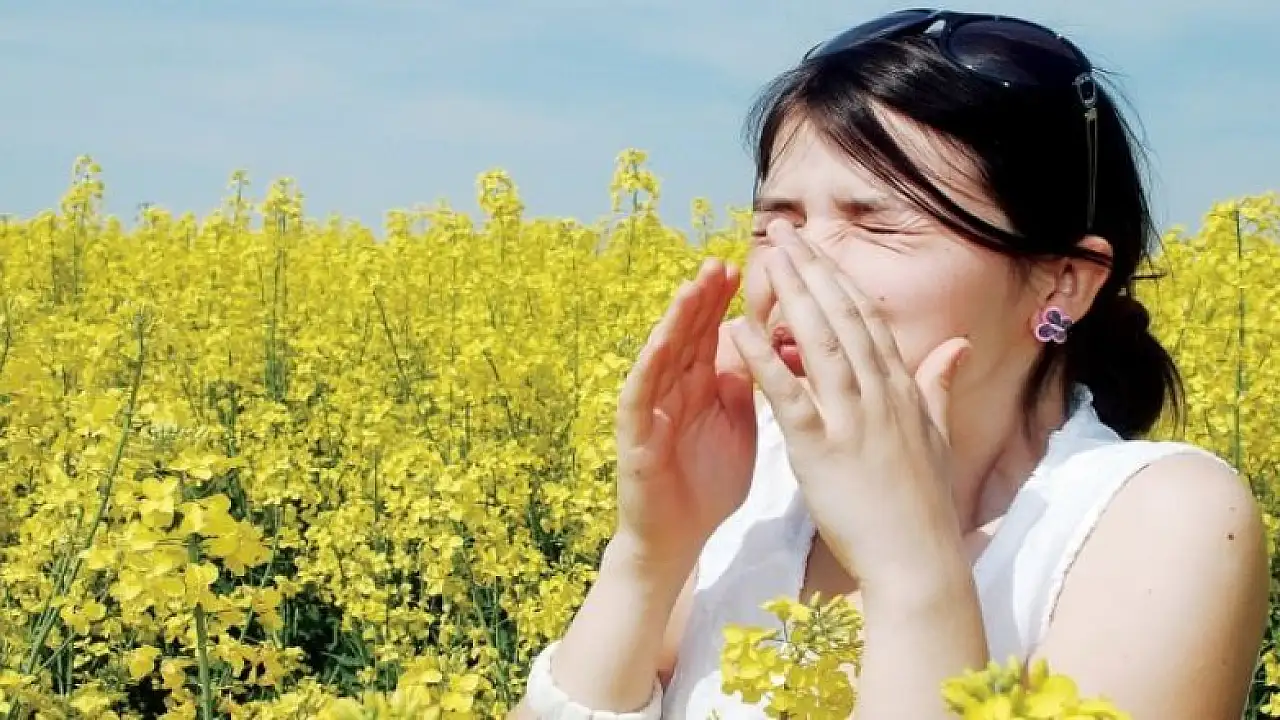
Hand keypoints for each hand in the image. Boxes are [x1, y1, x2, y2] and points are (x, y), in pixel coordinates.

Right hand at [613, 258, 759, 571]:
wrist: (680, 539)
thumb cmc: (708, 485)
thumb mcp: (739, 427)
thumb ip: (745, 387)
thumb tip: (761, 342)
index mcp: (702, 386)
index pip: (713, 333)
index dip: (727, 302)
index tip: (748, 267)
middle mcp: (673, 389)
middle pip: (688, 334)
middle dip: (703, 298)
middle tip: (721, 261)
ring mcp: (651, 409)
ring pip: (662, 354)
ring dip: (676, 321)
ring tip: (692, 288)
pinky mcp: (635, 436)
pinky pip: (640, 395)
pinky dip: (650, 367)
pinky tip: (661, 343)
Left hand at [727, 224, 970, 583]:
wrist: (918, 561)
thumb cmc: (923, 504)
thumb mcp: (938, 436)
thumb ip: (939, 386)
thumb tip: (959, 346)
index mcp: (901, 388)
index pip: (867, 318)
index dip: (838, 277)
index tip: (816, 247)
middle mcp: (880, 393)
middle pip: (842, 316)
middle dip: (812, 269)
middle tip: (782, 232)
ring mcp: (852, 418)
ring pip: (819, 342)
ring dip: (791, 295)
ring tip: (766, 258)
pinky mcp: (821, 449)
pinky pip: (789, 394)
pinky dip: (764, 358)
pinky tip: (739, 328)